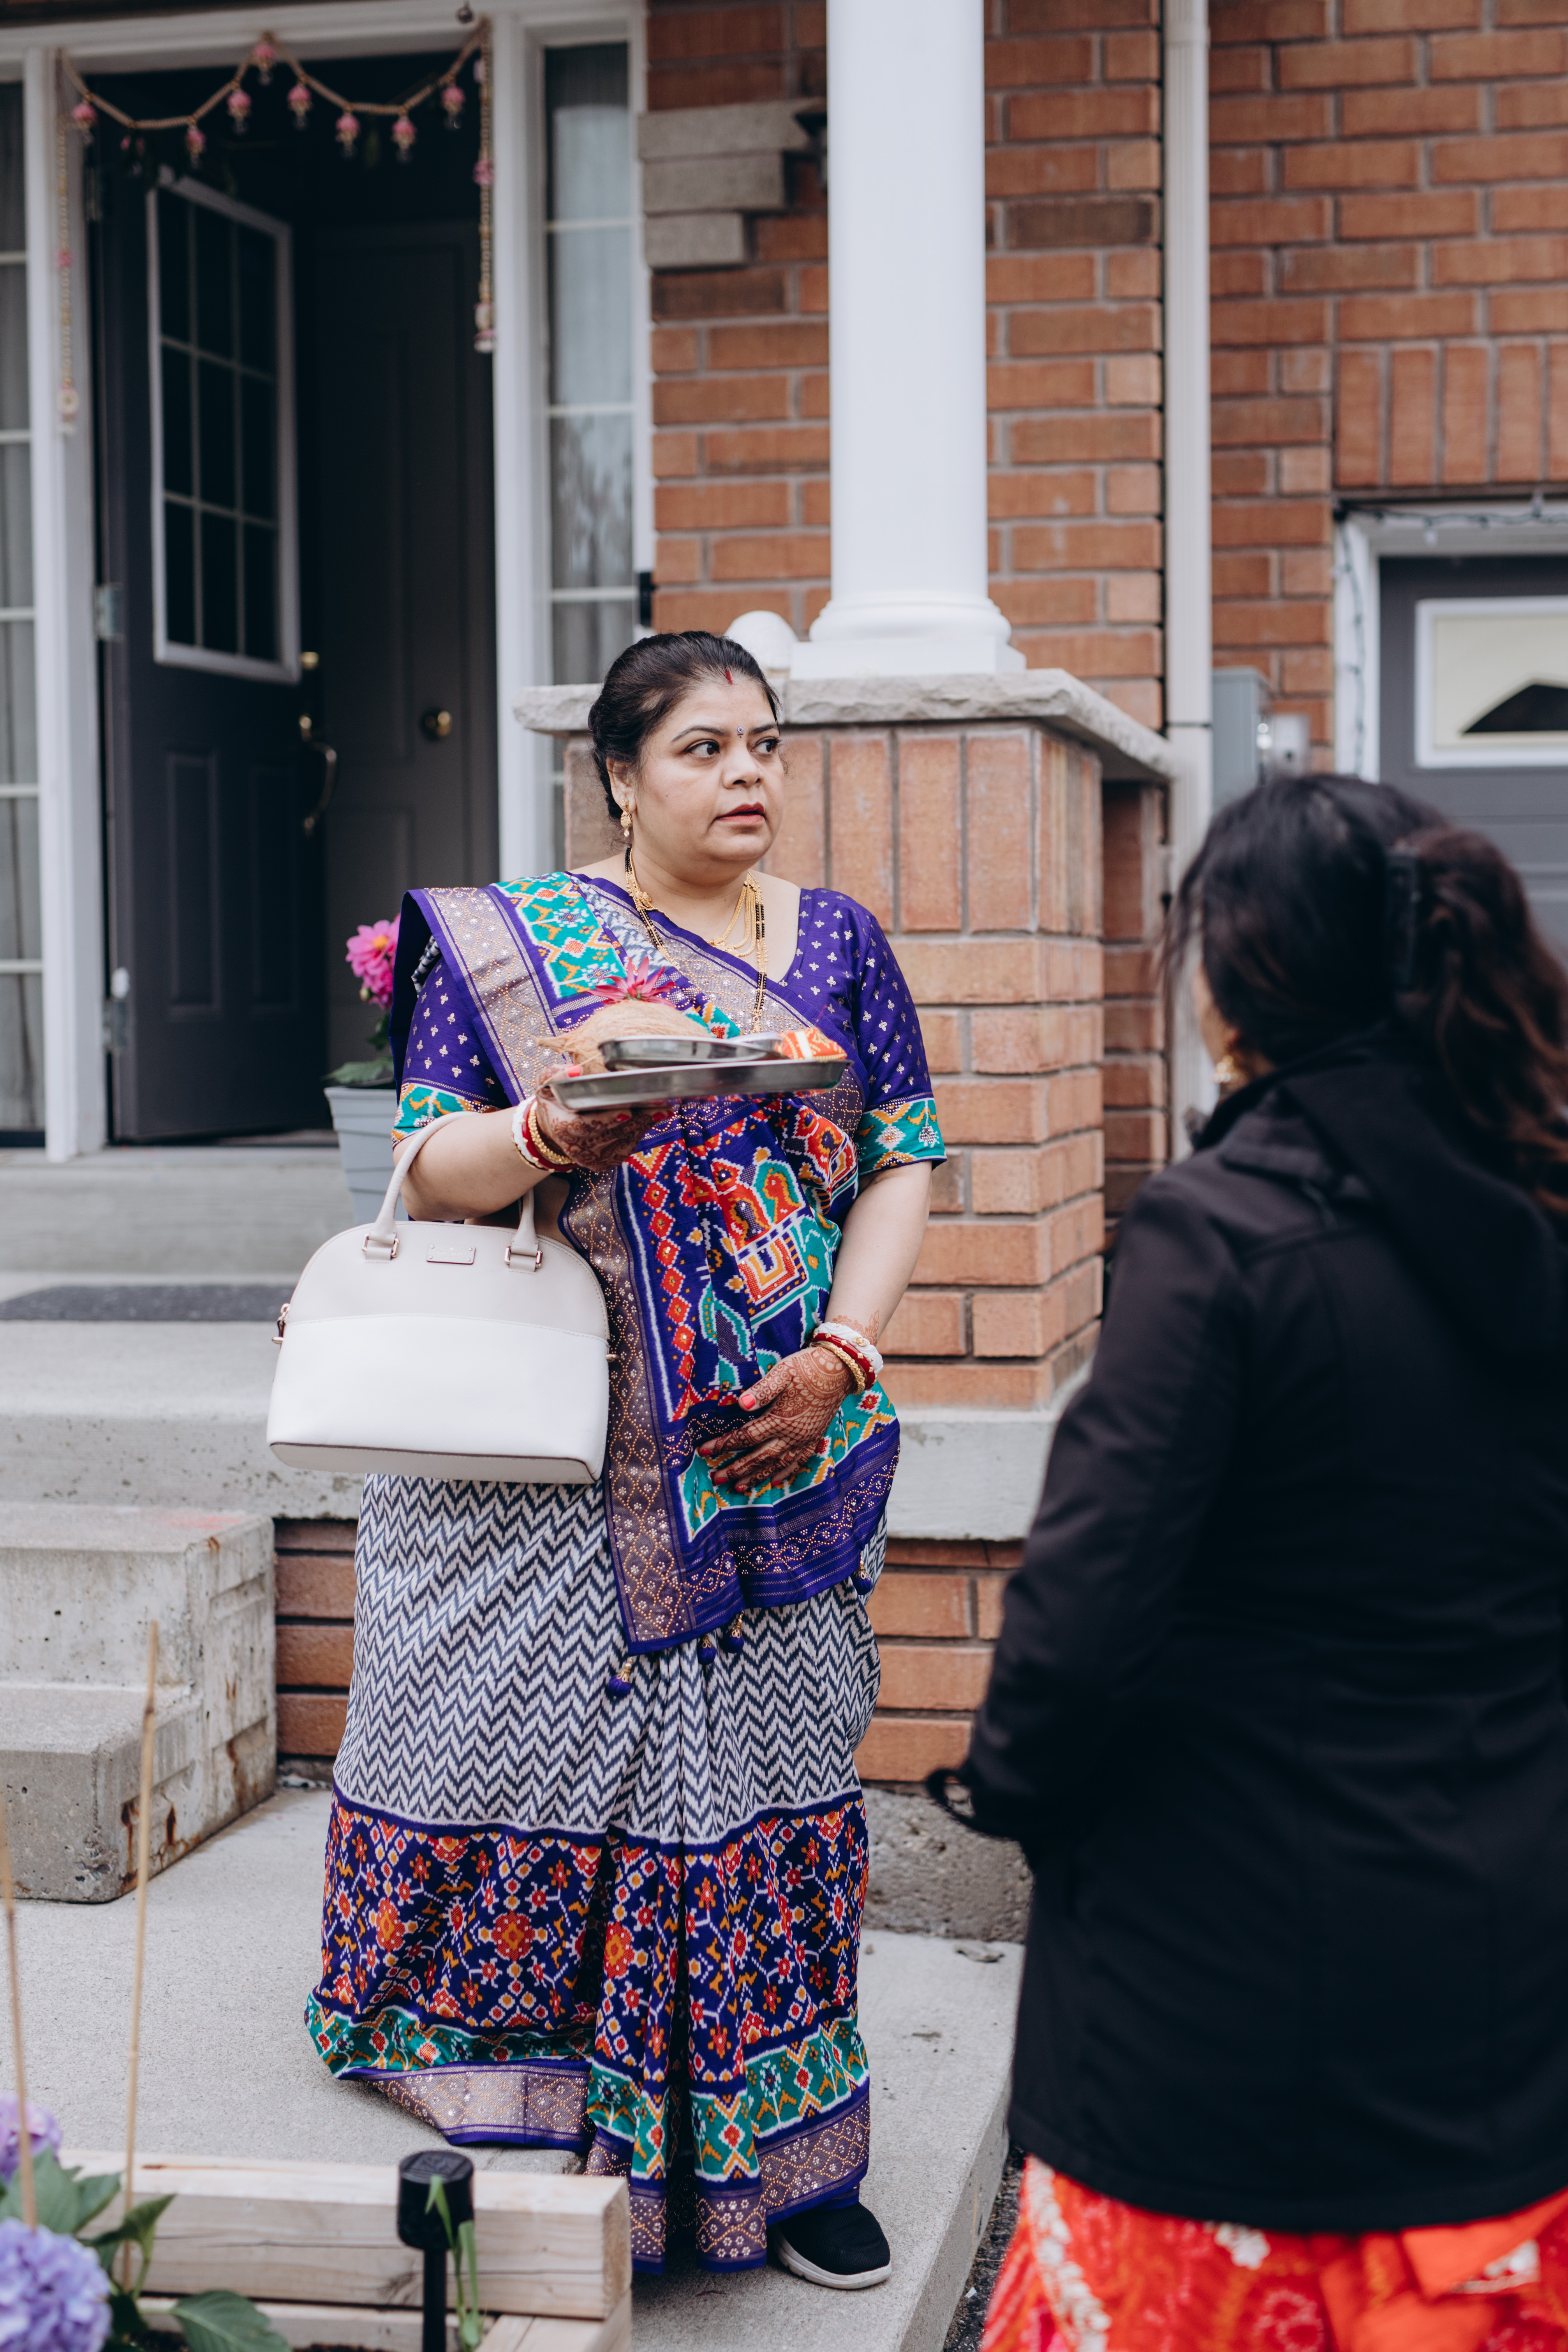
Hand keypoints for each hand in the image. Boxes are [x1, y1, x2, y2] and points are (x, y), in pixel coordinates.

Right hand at [534, 1082, 670, 1173]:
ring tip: (660, 1110)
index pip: (584, 1125)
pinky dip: (639, 1133)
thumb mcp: (546, 1085)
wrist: (553, 1129)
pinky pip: (625, 1148)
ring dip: (642, 1126)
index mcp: (561, 1127)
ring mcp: (591, 1158)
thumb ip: (555, 1075)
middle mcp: (576, 1147)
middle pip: (610, 1134)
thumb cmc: (555, 1102)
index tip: (627, 1112)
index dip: (606, 1120)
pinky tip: (651, 1119)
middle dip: (636, 1121)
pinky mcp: (603, 1163)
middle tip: (657, 1108)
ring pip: (622, 1142)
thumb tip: (576, 1070)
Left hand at [700, 1346, 855, 1494]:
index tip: (704, 1451)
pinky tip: (775, 1482)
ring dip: (758, 1477)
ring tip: (740, 1487)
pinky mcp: (814, 1438)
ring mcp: (805, 1439)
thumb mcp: (783, 1372)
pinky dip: (785, 1473)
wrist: (840, 1369)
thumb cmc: (807, 1367)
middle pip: (759, 1457)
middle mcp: (792, 1434)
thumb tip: (742, 1404)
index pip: (746, 1436)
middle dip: (737, 1469)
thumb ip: (763, 1390)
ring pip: (777, 1464)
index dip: (724, 1444)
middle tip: (717, 1478)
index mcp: (780, 1419)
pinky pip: (799, 1462)